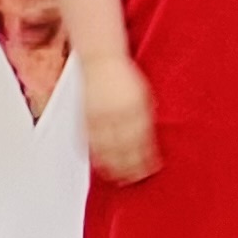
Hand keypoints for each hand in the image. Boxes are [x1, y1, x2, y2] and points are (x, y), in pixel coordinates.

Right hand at [83, 56, 159, 185]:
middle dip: (129, 166)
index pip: (142, 140)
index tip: (151, 169)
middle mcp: (116, 112)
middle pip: (123, 148)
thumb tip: (151, 139)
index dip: (146, 157)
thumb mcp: (144, 95)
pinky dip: (94, 154)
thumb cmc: (125, 75)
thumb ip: (145, 116)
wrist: (101, 59)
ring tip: (118, 178)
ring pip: (105, 148)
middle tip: (135, 179)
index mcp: (135, 106)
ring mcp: (99, 115)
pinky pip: (89, 140)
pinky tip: (99, 163)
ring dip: (112, 165)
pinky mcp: (86, 115)